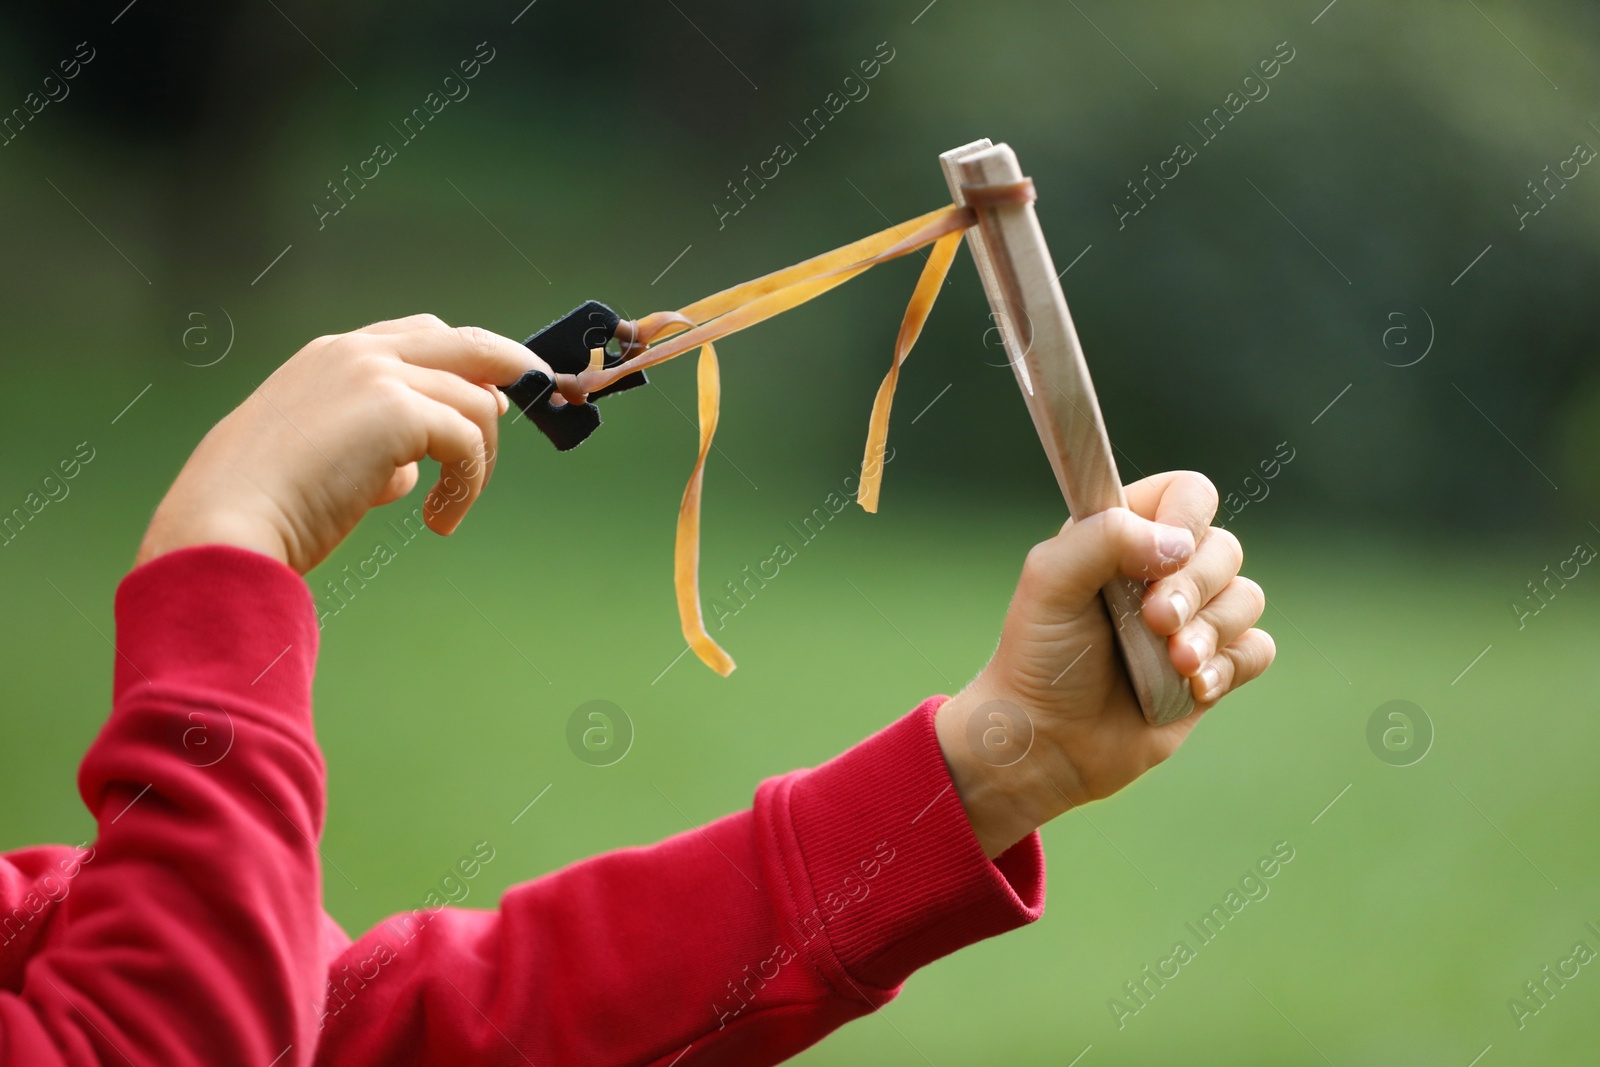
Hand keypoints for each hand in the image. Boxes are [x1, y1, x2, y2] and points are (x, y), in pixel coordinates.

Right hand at [136, 314, 549, 573]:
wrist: (225, 525)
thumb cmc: (260, 507)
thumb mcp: (319, 459)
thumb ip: (369, 448)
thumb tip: (416, 470)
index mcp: (331, 356)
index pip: (424, 336)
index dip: (470, 364)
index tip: (497, 397)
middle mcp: (356, 352)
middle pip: (467, 343)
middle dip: (511, 370)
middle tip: (537, 400)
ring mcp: (376, 375)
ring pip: (476, 404)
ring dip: (478, 464)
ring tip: (447, 512)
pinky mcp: (397, 411)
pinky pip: (468, 441)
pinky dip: (467, 485)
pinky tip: (440, 521)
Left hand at [934, 471, 1274, 856]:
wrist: (1047, 741)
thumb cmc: (1039, 657)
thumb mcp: (1050, 581)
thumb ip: (1104, 537)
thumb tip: (1178, 543)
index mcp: (1124, 535)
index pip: (1188, 494)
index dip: (1187, 516)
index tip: (1160, 555)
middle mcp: (1163, 572)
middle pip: (1226, 548)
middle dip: (1194, 587)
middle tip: (1153, 621)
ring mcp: (1191, 620)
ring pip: (1247, 598)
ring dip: (1210, 632)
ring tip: (1173, 662)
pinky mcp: (1212, 667)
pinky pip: (1256, 649)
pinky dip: (1229, 666)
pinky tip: (1191, 687)